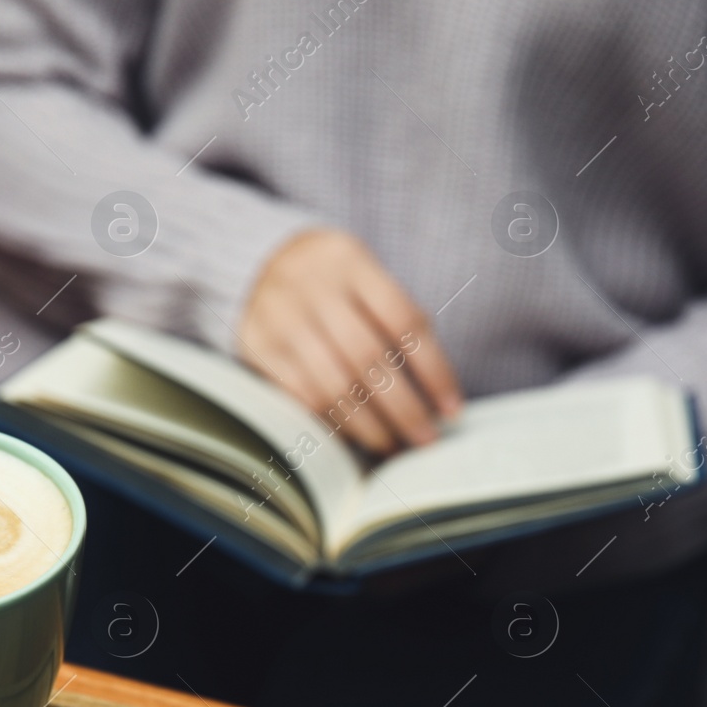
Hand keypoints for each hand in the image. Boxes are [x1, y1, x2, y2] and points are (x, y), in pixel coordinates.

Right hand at [238, 228, 463, 454]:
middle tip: (426, 439)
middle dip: (404, 409)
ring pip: (333, 385)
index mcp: (351, 262)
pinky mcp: (255, 346)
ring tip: (393, 445)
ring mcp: (278, 317)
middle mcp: (311, 286)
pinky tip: (355, 435)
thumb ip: (398, 320)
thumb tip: (437, 393)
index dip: (434, 371)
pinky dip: (333, 422)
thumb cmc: (335, 282)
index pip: (404, 323)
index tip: (452, 409)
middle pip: (368, 359)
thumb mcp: (366, 277)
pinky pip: (300, 397)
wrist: (261, 261)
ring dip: (370, 426)